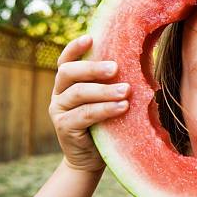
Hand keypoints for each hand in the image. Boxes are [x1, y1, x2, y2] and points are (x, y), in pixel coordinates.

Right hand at [48, 35, 130, 171]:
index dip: (75, 48)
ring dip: (104, 90)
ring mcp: (58, 110)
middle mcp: (59, 93)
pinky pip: (84, 114)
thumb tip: (138, 60)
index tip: (91, 37)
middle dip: (93, 68)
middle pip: (69, 72)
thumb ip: (112, 82)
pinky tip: (122, 106)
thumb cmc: (105, 123)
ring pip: (78, 93)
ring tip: (126, 90)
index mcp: (68, 82)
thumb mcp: (107, 99)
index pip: (66, 60)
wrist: (91, 159)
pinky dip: (104, 109)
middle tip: (116, 68)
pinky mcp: (63, 127)